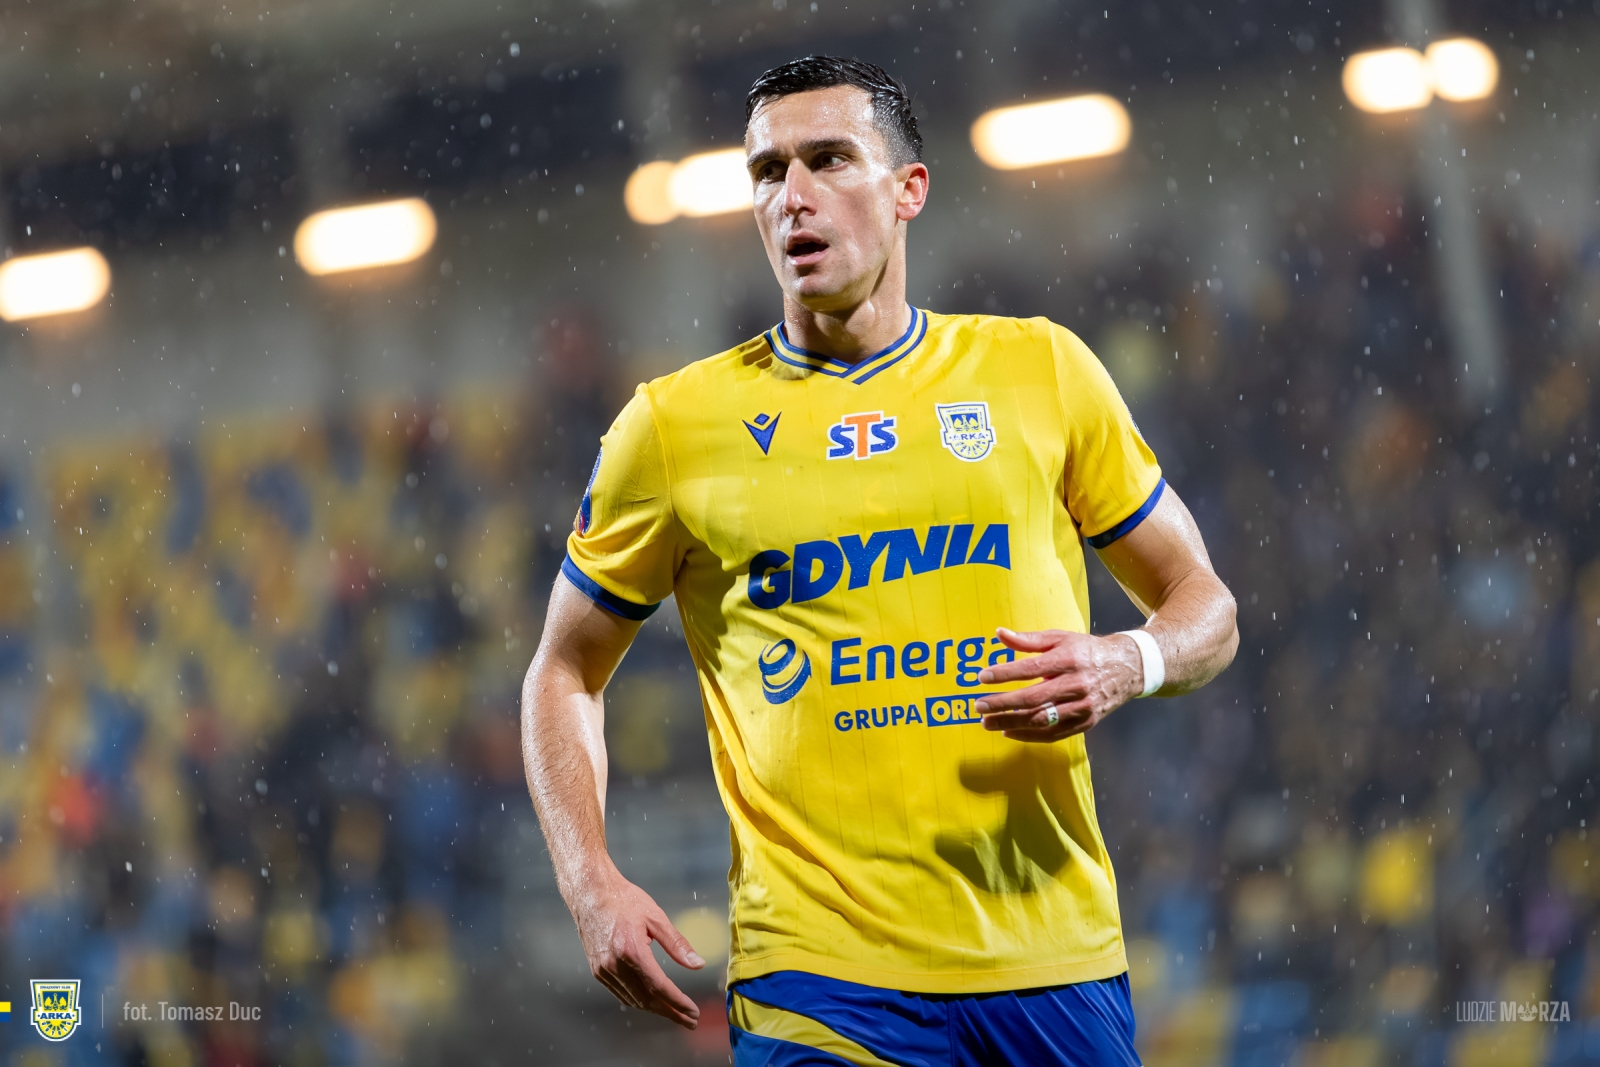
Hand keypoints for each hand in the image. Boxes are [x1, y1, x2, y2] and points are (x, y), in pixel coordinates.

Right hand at [573, 871, 705, 1027]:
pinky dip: (638, 1001)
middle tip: (690, 1021)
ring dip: (655, 1009)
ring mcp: (603, 970)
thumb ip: (677, 944)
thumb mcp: (656, 917)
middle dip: (670, 1012)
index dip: (678, 1002)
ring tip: (675, 1014)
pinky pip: (621, 993)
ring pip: (633, 1000)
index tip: (693, 1012)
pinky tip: (651, 1002)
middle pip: (646, 998)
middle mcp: (615, 965)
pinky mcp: (597, 970)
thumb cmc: (624, 900)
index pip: (659, 986)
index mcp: (631, 950)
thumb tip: (698, 964)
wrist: (590, 892)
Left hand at [973, 627, 1143, 742]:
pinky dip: (1029, 735)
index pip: (1031, 669)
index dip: (1005, 674)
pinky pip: (1053, 734)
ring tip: (986, 722)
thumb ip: (1029, 640)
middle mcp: (1076, 685)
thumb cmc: (1086, 651)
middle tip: (979, 705)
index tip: (982, 677)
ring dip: (1011, 722)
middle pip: (1034, 698)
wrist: (1126, 669)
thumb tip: (999, 634)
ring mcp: (1082, 707)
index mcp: (1068, 660)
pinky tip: (1008, 731)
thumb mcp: (1060, 638)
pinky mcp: (1085, 723)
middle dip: (1003, 703)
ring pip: (1042, 719)